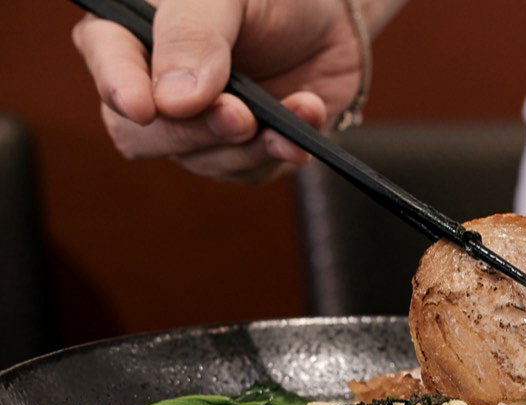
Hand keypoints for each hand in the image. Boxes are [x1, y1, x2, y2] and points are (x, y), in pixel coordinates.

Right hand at [72, 0, 362, 181]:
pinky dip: (284, 147)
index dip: (118, 88)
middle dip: (197, 130)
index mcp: (132, 31)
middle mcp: (154, 85)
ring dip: (253, 143)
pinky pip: (250, 170)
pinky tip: (308, 111)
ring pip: (202, 160)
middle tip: (241, 116)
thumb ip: (194, 35)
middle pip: (142, 134)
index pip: (105, 60)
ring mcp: (195, 126)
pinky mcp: (239, 152)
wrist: (328, 21)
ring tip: (298, 105)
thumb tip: (173, 101)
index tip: (144, 108)